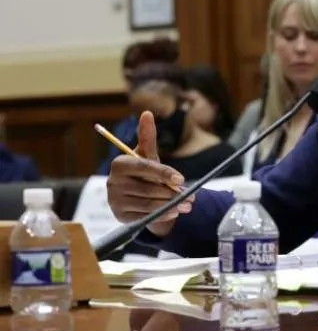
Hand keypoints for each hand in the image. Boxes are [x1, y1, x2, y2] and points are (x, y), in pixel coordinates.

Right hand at [107, 111, 193, 236]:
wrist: (137, 197)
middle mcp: (113, 182)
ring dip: (171, 205)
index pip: (145, 168)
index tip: (181, 179)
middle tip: (191, 196)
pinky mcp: (120, 216)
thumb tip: (147, 112)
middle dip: (172, 193)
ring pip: (149, 204)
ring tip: (188, 204)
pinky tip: (175, 212)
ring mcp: (114, 200)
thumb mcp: (147, 155)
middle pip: (148, 188)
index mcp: (119, 164)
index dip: (164, 173)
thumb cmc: (144, 172)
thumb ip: (148, 137)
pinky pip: (145, 217)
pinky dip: (163, 215)